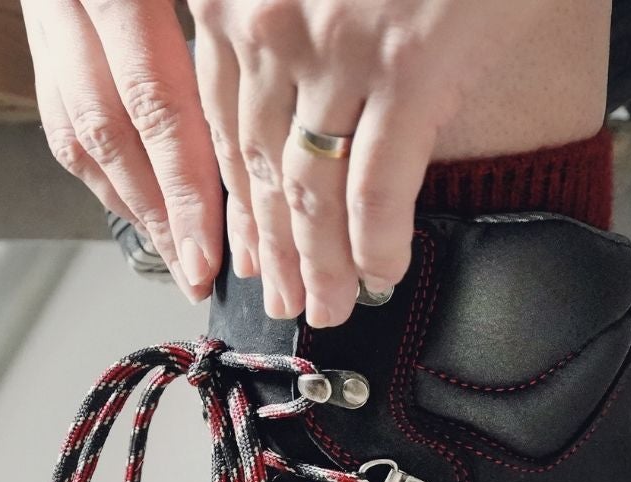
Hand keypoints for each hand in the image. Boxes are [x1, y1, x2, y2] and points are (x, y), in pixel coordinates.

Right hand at [23, 0, 228, 299]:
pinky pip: (62, 107)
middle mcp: (69, 5)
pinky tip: (133, 194)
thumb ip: (216, 32)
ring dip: (127, 200)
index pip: (155, 105)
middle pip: (111, 135)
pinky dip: (99, 163)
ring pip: (77, 130)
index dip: (183, 188)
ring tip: (171, 251)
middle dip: (157, 215)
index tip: (208, 252)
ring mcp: (45, 16)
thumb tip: (249, 129)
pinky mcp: (39, 23)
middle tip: (194, 274)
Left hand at [191, 0, 557, 326]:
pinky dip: (377, 239)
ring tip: (333, 303)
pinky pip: (379, 180)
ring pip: (311, 186)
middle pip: (259, 166)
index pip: (220, 123)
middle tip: (286, 298)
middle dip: (274, 248)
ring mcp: (338, 48)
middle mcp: (271, 24)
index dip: (234, 200)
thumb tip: (297, 100)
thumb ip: (286, 19)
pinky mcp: (410, 66)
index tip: (242, 249)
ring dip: (321, 261)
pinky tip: (381, 271)